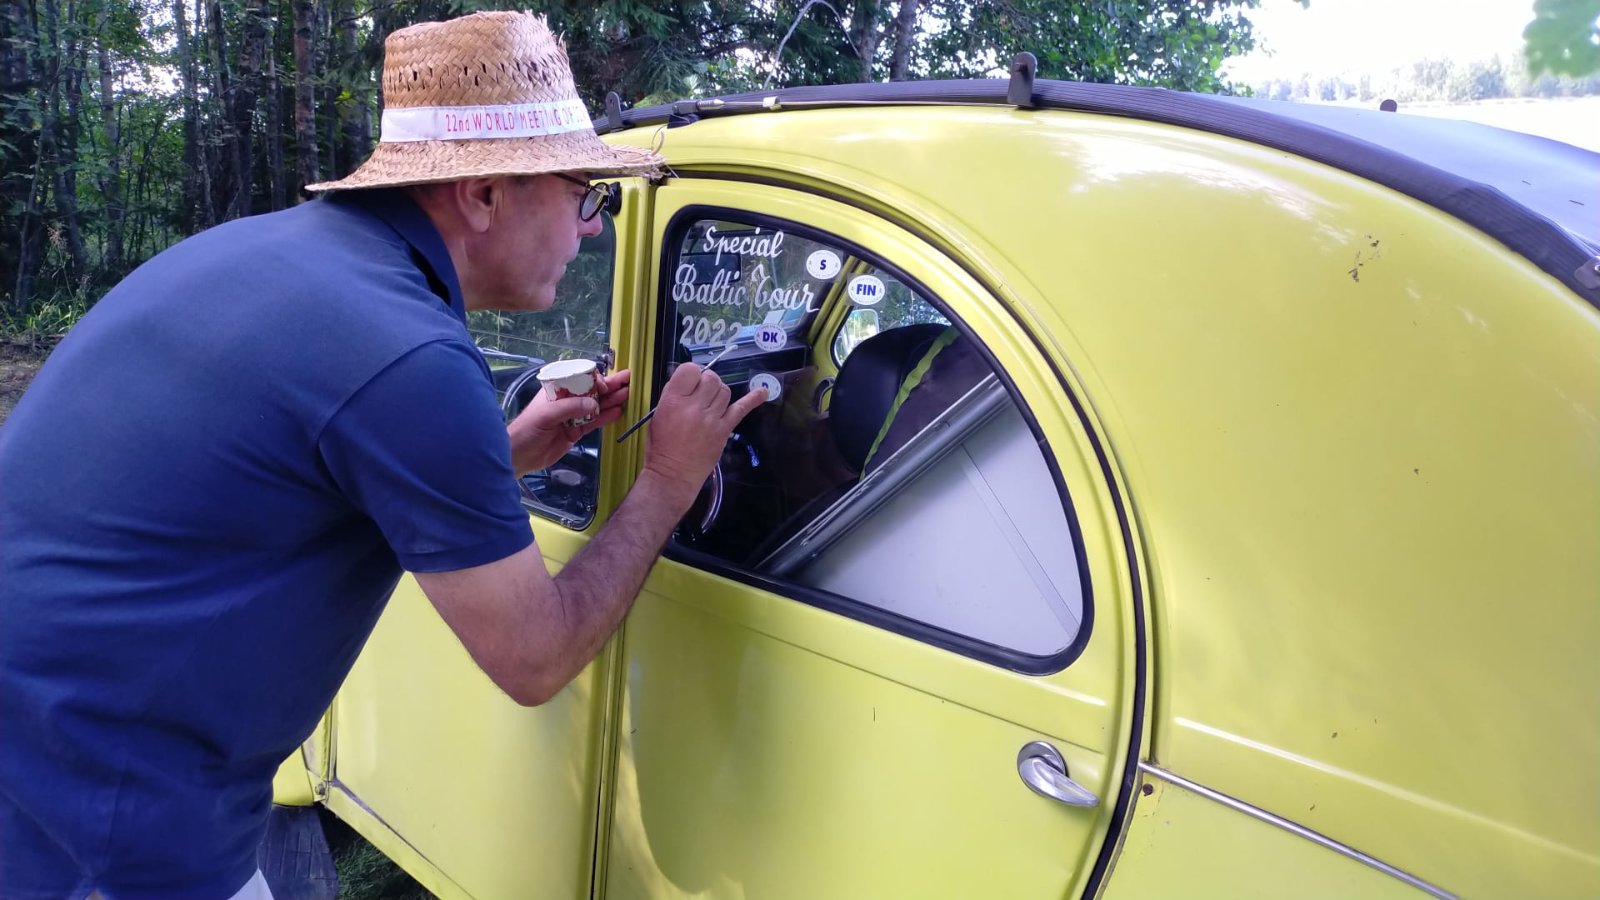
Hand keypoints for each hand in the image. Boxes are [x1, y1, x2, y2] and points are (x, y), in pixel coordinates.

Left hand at [507, 369, 630, 474]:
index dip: (594, 379)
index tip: (604, 385)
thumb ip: (570, 407)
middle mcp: (566, 400)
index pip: (579, 378)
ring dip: (612, 400)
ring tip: (628, 394)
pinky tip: (618, 412)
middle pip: (591, 390)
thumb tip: (594, 404)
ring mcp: (572, 416)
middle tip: (627, 380)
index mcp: (556, 390)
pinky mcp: (576, 431)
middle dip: (609, 385)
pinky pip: (594, 422)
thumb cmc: (527, 430)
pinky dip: (606, 417)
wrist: (519, 456)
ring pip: (596, 405)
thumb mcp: (546, 414)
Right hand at [641, 363, 766, 507]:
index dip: (691, 373)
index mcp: (673, 401)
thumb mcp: (658, 414)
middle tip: (700, 395)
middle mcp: (693, 407)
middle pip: (711, 378)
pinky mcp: (724, 430)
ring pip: (725, 390)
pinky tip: (763, 392)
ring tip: (710, 403)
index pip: (690, 369)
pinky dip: (753, 399)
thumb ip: (673, 394)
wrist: (673, 475)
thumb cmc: (662, 446)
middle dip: (706, 382)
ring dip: (718, 392)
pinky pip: (741, 409)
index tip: (690, 382)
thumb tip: (690, 380)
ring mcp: (711, 419)